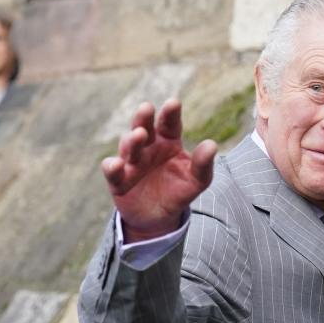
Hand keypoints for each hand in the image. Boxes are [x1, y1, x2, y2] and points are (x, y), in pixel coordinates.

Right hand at [102, 99, 216, 241]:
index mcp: (168, 141)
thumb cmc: (178, 192)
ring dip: (132, 140)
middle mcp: (147, 147)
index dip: (170, 113)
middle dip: (143, 117)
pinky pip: (112, 171)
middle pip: (143, 127)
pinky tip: (117, 165)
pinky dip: (112, 166)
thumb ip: (203, 165)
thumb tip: (212, 145)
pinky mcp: (118, 180)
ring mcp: (131, 162)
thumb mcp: (197, 181)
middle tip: (147, 108)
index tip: (173, 103)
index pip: (169, 123)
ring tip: (139, 135)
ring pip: (128, 146)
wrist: (158, 219)